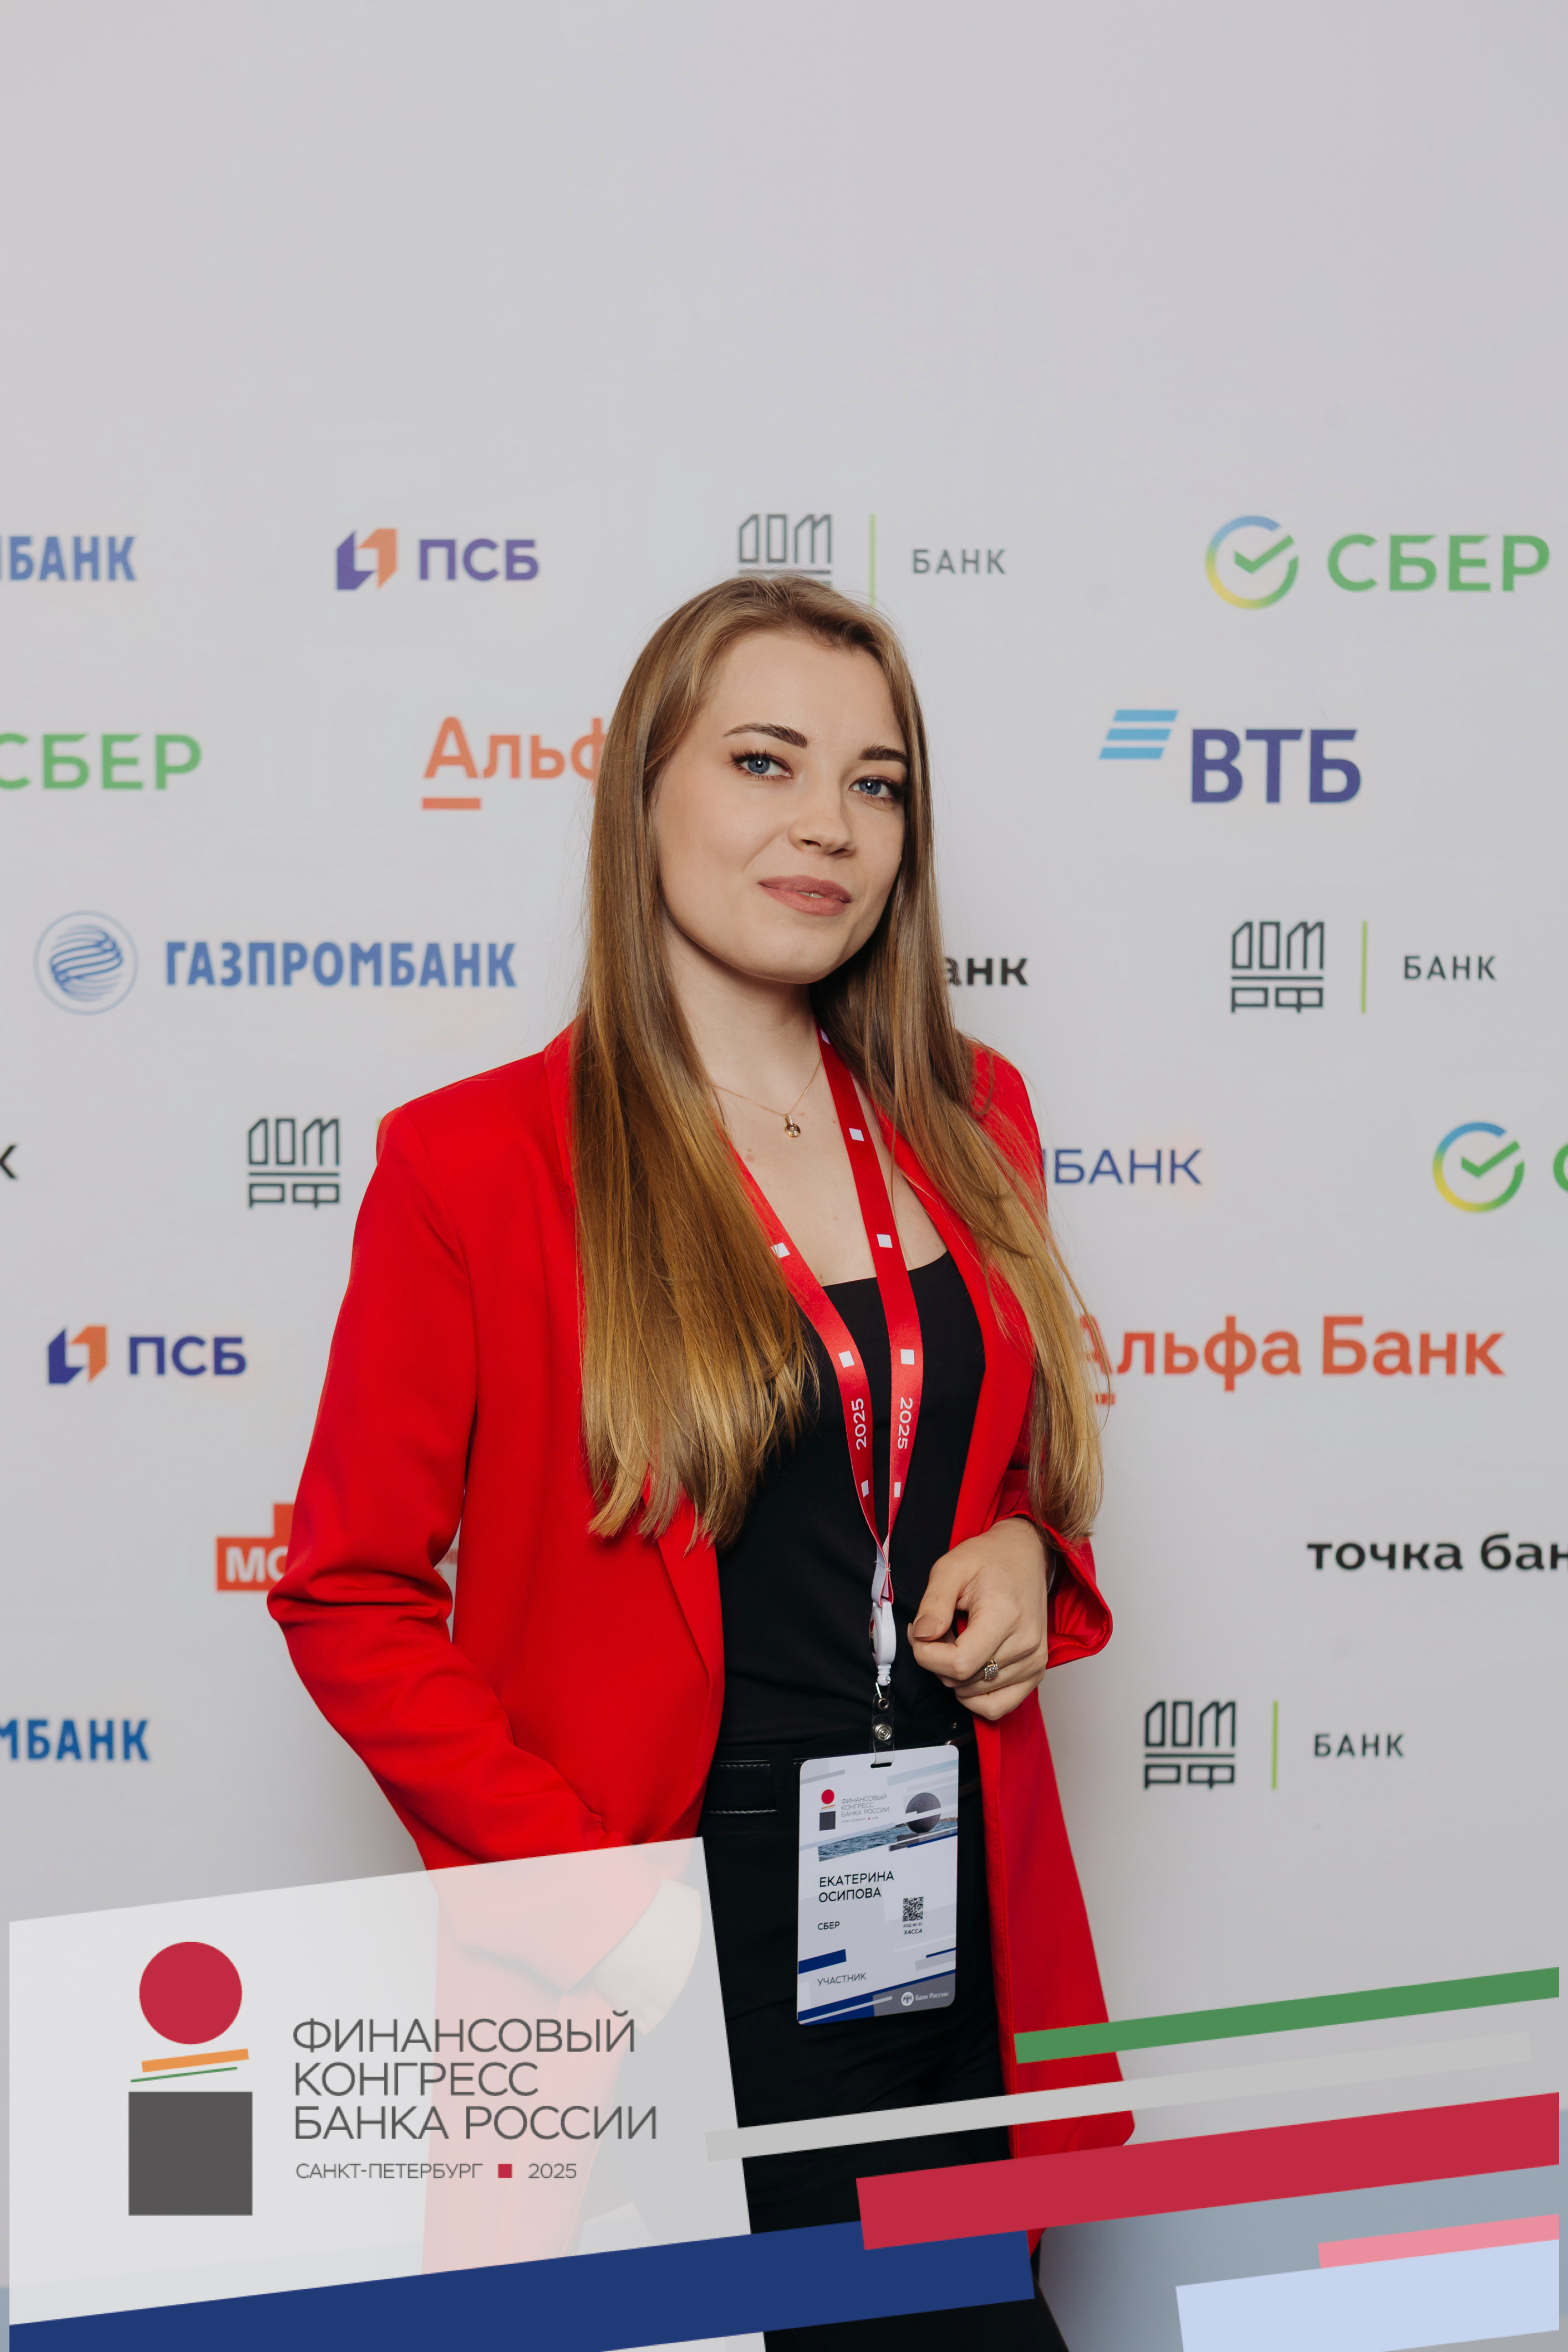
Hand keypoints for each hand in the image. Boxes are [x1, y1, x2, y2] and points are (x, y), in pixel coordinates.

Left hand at [909, 1516, 1050, 1721]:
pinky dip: (974, 1696)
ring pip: (974, 1694)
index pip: (958, 1664)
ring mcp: (1034, 1661)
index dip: (927, 1656)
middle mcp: (1025, 1644)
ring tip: (958, 1640)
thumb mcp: (950, 1567)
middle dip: (937, 1660)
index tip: (919, 1633)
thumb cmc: (989, 1559)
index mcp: (1005, 1616)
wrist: (1025, 1555)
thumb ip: (932, 1603)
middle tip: (939, 1630)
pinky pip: (998, 1706)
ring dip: (955, 1675)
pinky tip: (969, 1668)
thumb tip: (921, 1637)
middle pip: (963, 1680)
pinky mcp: (1036, 1672)